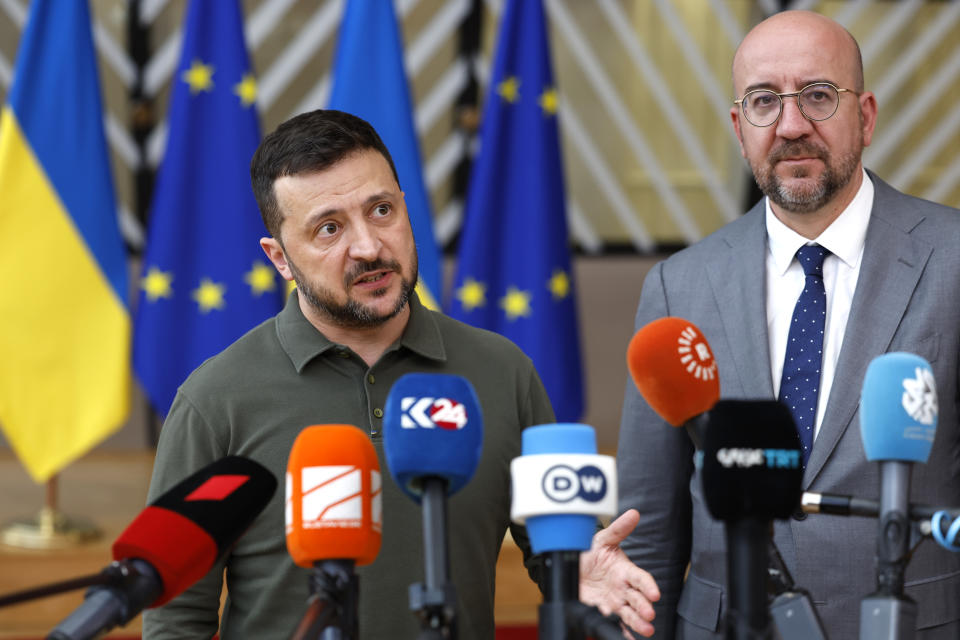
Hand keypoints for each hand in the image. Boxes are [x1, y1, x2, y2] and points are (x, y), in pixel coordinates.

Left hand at [579, 509, 659, 637]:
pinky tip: (629, 639)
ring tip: (646, 630)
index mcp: (625, 570)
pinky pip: (615, 623)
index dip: (648, 586)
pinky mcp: (602, 611)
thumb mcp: (601, 539)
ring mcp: (614, 601)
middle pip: (638, 599)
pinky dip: (622, 632)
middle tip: (649, 614)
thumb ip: (618, 529)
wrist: (568, 567)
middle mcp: (622, 588)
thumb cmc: (589, 552)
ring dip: (638, 623)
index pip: (641, 578)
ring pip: (630, 614)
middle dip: (644, 607)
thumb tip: (634, 513)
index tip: (655, 594)